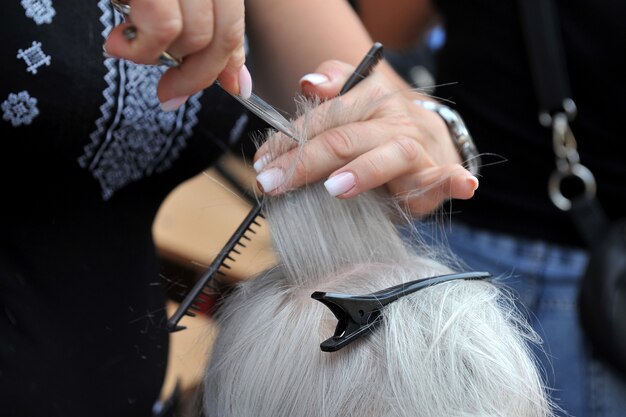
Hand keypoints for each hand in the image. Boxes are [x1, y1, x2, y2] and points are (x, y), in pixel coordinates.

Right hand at [104, 0, 249, 109]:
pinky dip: (142, 48)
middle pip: (221, 36)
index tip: (233, 90)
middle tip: (168, 94)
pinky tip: (118, 42)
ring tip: (127, 46)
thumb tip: (235, 82)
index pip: (234, 25)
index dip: (231, 65)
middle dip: (195, 76)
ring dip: (158, 56)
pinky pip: (163, 24)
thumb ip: (203, 29)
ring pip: (194, 35)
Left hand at [253, 60, 478, 215]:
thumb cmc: (379, 129)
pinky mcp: (437, 173)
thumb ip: (330, 90)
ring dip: (365, 170)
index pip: (321, 119)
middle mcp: (391, 119)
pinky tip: (462, 186)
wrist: (432, 138)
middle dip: (305, 162)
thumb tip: (309, 82)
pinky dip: (454, 181)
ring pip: (390, 154)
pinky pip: (448, 176)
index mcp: (367, 99)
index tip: (262, 165)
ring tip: (336, 187)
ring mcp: (416, 146)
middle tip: (274, 182)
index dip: (287, 143)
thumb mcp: (353, 103)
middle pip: (345, 138)